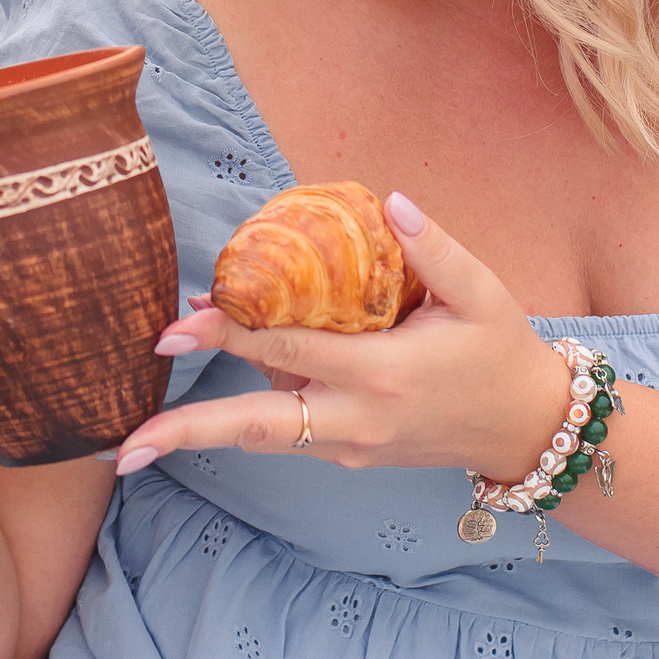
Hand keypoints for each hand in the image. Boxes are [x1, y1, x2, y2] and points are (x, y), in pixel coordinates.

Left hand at [111, 192, 569, 480]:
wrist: (528, 429)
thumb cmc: (502, 352)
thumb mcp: (482, 291)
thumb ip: (433, 247)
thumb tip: (389, 203)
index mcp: (385, 373)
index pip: (289, 351)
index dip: (230, 336)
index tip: (180, 323)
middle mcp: (359, 420)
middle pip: (259, 428)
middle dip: (191, 430)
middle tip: (131, 439)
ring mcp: (352, 446)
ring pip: (268, 436)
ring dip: (208, 425)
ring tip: (150, 415)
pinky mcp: (351, 456)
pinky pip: (292, 432)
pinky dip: (254, 411)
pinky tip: (226, 382)